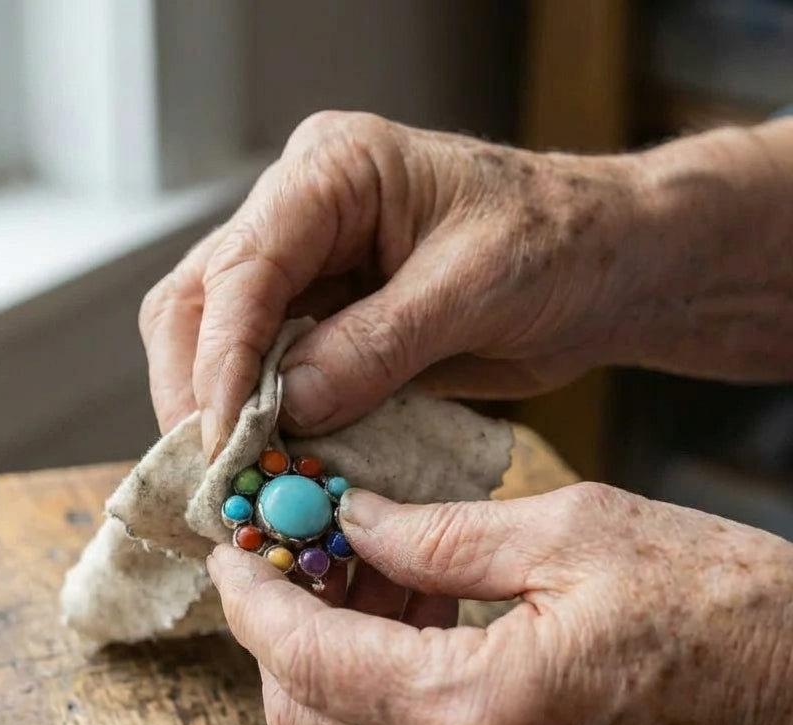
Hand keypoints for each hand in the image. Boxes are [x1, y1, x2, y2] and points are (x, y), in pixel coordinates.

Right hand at [140, 111, 648, 454]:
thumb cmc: (560, 245)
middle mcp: (300, 214)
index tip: (222, 436)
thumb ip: (378, 345)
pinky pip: (263, 374)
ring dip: (214, 412)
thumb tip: (289, 407)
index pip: (244, 264)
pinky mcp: (323, 323)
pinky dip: (257, 421)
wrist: (605, 267)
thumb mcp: (475, 287)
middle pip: (199, 299)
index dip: (222, 356)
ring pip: (214, 339)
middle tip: (208, 472)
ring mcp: (306, 270)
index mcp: (333, 170)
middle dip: (195, 389)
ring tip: (230, 478)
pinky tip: (265, 462)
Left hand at [206, 482, 792, 724]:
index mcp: (481, 711)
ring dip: (328, 665)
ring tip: (375, 578)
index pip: (306, 658)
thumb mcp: (573, 532)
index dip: (254, 599)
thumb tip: (348, 521)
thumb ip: (436, 533)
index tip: (232, 551)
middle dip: (281, 630)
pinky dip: (375, 705)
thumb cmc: (722, 606)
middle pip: (305, 719)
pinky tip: (412, 634)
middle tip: (308, 552)